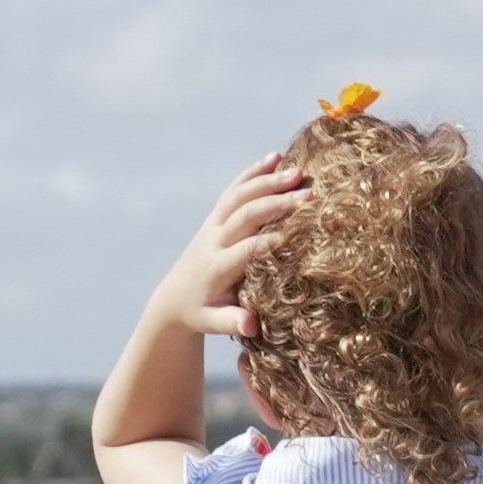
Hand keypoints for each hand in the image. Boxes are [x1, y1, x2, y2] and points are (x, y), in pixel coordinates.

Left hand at [151, 156, 311, 336]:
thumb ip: (231, 322)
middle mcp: (213, 241)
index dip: (273, 239)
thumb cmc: (200, 314)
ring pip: (239, 196)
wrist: (172, 300)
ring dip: (267, 181)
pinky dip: (253, 172)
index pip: (248, 249)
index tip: (303, 232)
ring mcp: (212, 226)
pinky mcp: (214, 218)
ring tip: (298, 171)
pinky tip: (276, 157)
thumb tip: (251, 326)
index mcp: (217, 267)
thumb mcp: (212, 323)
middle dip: (276, 203)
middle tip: (309, 195)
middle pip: (245, 215)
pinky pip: (233, 190)